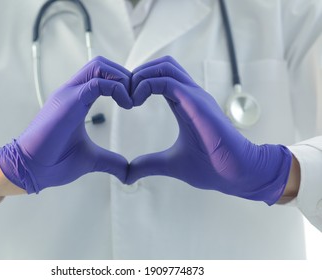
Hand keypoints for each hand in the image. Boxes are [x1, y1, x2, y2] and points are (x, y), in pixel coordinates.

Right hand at [0, 56, 131, 193]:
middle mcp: (71, 92)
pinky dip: (117, 89)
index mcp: (76, 100)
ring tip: (131, 101)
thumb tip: (128, 171)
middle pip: (100, 63)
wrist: (30, 170)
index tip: (134, 102)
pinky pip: (97, 83)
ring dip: (121, 78)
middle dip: (124, 75)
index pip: (100, 74)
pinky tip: (126, 105)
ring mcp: (68, 95)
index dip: (121, 82)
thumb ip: (111, 161)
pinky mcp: (68, 102)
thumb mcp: (91, 159)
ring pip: (98, 66)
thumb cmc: (54, 162)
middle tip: (135, 97)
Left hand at [127, 56, 291, 204]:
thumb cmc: (211, 167)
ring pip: (165, 66)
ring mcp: (195, 96)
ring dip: (141, 76)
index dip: (139, 82)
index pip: (160, 76)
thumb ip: (148, 165)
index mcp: (185, 103)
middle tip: (124, 95)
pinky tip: (136, 102)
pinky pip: (167, 81)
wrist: (237, 174)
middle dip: (138, 73)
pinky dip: (146, 85)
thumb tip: (127, 175)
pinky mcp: (197, 102)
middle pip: (162, 64)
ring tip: (129, 98)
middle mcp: (191, 94)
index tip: (125, 102)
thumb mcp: (169, 164)